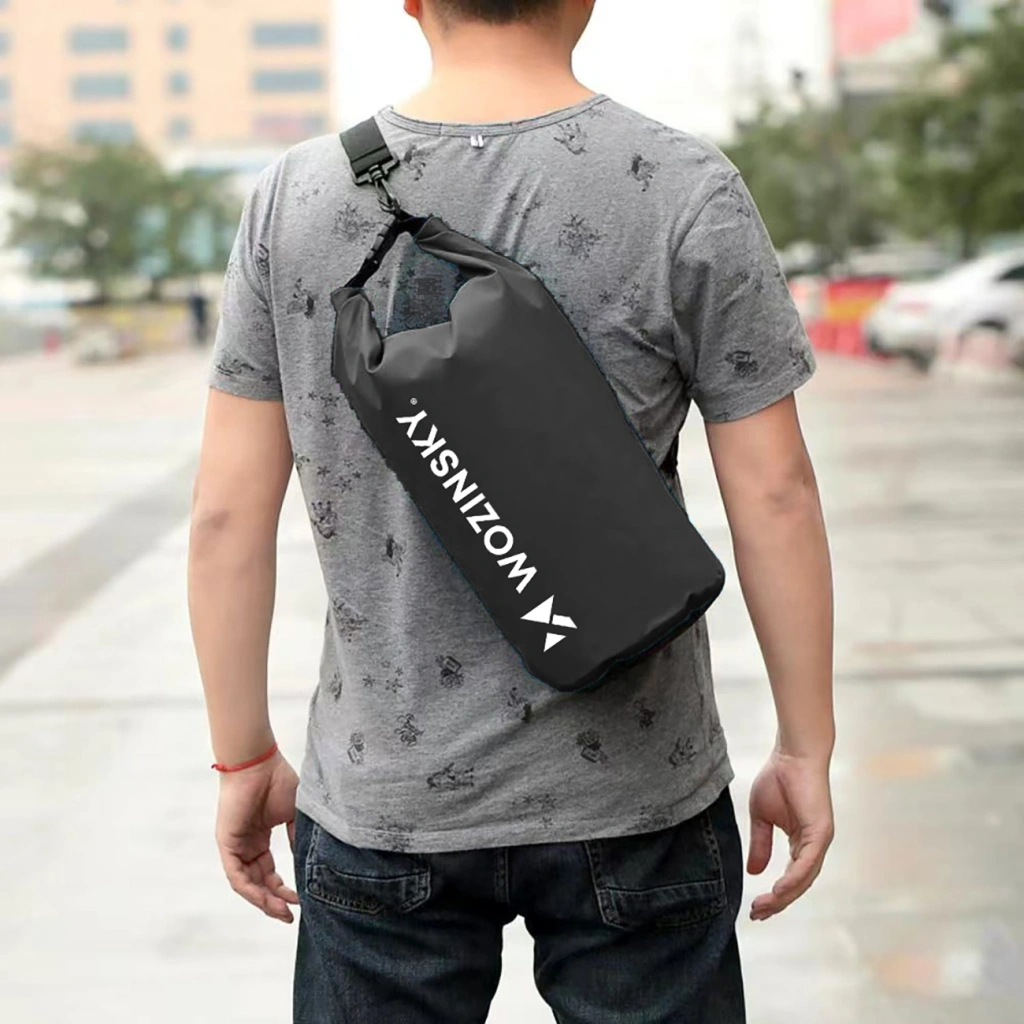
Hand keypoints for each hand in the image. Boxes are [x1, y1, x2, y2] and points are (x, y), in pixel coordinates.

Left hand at [215, 750, 300, 923]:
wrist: (259, 762)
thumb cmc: (278, 780)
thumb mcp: (295, 815)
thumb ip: (297, 838)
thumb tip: (308, 864)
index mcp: (260, 838)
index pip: (269, 873)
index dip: (283, 889)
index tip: (301, 900)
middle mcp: (246, 845)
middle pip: (259, 882)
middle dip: (275, 901)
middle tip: (291, 914)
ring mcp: (235, 846)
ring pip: (248, 884)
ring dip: (264, 901)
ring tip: (282, 912)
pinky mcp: (227, 844)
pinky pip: (236, 876)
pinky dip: (251, 890)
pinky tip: (267, 899)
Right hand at [747, 748, 833, 920]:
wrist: (792, 754)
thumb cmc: (778, 778)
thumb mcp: (761, 817)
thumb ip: (760, 844)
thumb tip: (754, 871)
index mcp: (801, 843)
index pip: (789, 878)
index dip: (774, 895)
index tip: (754, 908)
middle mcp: (813, 847)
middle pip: (797, 885)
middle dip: (777, 902)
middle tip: (757, 914)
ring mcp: (819, 841)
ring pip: (804, 879)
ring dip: (784, 896)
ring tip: (765, 907)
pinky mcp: (821, 833)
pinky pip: (807, 863)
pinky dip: (794, 879)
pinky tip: (779, 889)